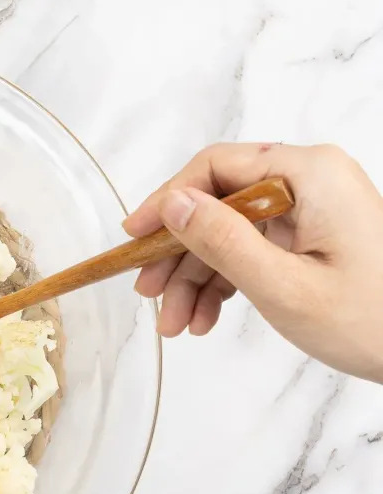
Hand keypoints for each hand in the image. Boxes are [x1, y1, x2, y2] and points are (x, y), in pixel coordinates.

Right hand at [123, 142, 382, 382]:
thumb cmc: (372, 321)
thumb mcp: (282, 286)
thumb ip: (222, 240)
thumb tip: (172, 204)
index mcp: (308, 175)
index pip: (215, 168)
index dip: (167, 201)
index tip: (134, 238)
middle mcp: (309, 181)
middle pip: (218, 203)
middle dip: (179, 254)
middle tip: (149, 295)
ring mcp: (312, 209)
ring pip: (230, 232)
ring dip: (196, 278)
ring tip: (177, 325)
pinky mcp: (313, 237)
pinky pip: (253, 249)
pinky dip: (225, 282)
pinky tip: (205, 319)